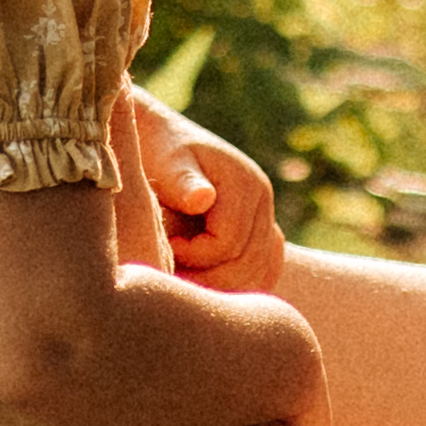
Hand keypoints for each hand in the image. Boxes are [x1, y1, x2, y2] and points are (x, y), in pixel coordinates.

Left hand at [128, 86, 283, 295]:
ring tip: (185, 281)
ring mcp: (266, 217)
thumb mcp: (168, 162)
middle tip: (171, 276)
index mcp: (246, 184)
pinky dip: (239, 284)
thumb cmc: (159, 150)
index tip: (166, 245)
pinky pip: (263, 270)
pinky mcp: (261, 232)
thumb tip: (203, 198)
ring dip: (223, 286)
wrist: (164, 139)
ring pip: (260, 273)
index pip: (229, 243)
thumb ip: (184, 181)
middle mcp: (263, 201)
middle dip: (208, 278)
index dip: (194, 255)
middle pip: (248, 264)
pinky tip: (206, 285)